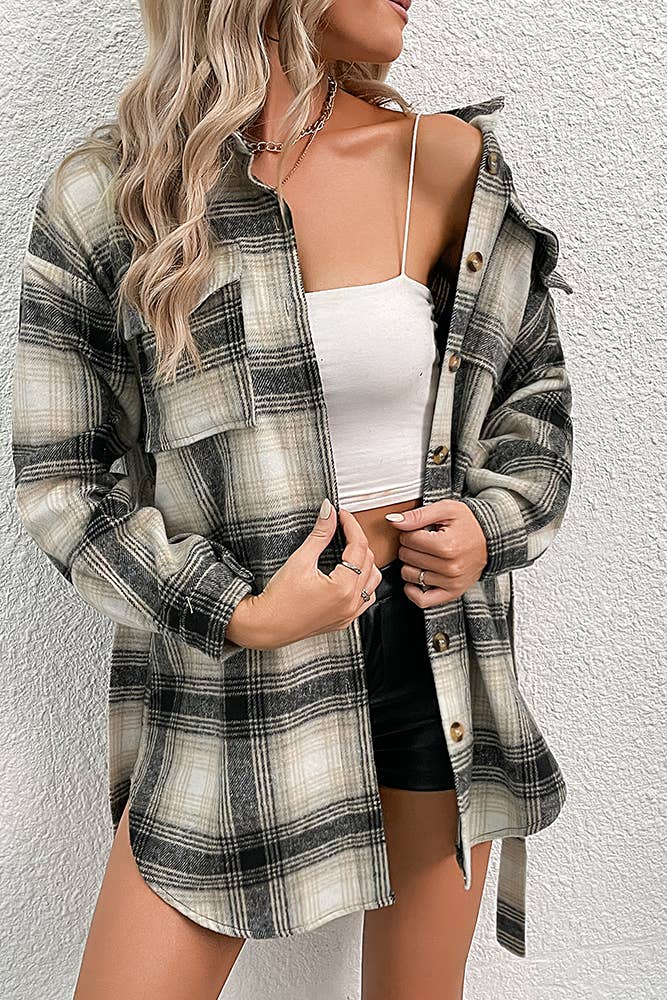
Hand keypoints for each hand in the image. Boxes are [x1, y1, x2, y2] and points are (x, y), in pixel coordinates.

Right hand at [226, 500, 381, 649]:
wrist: (267, 625)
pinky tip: (350, 575)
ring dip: (365, 562)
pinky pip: (366, 598)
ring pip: (372, 580)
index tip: (342, 514)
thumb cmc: (279, 599)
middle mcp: (351, 603)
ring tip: (348, 550)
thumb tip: (329, 513)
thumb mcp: (300, 560)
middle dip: (357, 540)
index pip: (358, 547)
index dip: (351, 525)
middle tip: (342, 527)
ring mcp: (349, 613)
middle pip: (368, 561)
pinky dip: (363, 583)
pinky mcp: (344, 619)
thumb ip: (320, 534)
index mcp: (343, 588)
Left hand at [385, 499, 487, 607]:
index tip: (420, 530)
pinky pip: (422, 600)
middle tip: (423, 541)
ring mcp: (451, 582)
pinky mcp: (452, 592)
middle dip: (410, 546)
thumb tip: (394, 521)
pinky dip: (413, 590)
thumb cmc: (469, 523)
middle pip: (407, 557)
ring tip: (424, 555)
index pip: (408, 540)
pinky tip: (416, 578)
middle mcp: (450, 568)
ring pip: (409, 576)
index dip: (409, 532)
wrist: (491, 538)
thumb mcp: (446, 509)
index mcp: (447, 546)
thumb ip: (418, 515)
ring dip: (411, 564)